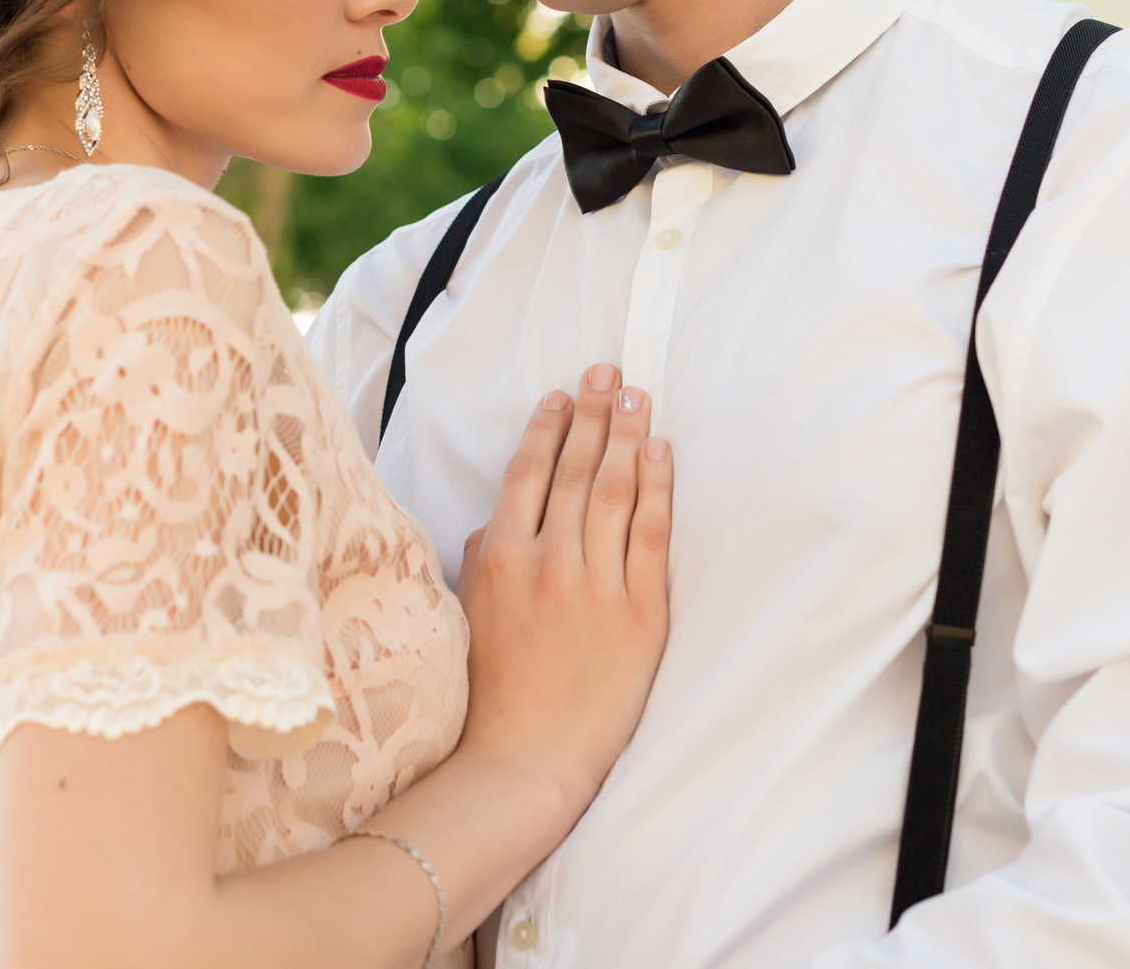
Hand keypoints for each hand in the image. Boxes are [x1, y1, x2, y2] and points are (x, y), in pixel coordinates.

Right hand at [454, 364, 671, 820]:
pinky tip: (662, 454)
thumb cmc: (490, 689)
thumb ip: (480, 556)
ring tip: (641, 398)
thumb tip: (498, 518)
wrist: (527, 758)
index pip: (529, 473)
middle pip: (577, 469)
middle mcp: (549, 560)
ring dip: (629, 437)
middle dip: (595, 413)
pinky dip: (659, 489)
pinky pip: (654, 536)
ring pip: (618, 491)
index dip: (549, 428)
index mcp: (500, 556)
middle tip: (611, 371)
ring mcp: (597, 585)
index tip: (564, 394)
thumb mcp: (467, 611)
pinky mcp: (641, 613)